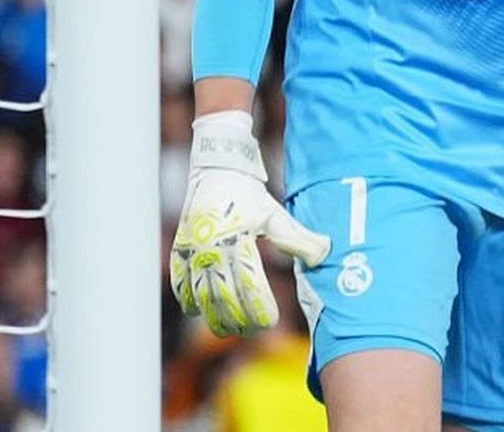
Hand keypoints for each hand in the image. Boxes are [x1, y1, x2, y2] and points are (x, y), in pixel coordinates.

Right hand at [168, 112, 329, 336]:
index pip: (249, 285)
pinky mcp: (179, 250)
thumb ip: (299, 238)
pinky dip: (189, 300)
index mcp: (238, 241)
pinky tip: (199, 311)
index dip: (259, 308)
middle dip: (239, 319)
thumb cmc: (251, 195)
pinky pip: (180, 284)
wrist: (217, 170)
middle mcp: (212, 250)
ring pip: (201, 296)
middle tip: (253, 332)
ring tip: (230, 329)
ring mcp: (192, 252)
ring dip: (214, 317)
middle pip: (224, 298)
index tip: (271, 323)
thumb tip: (324, 255)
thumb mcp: (277, 215)